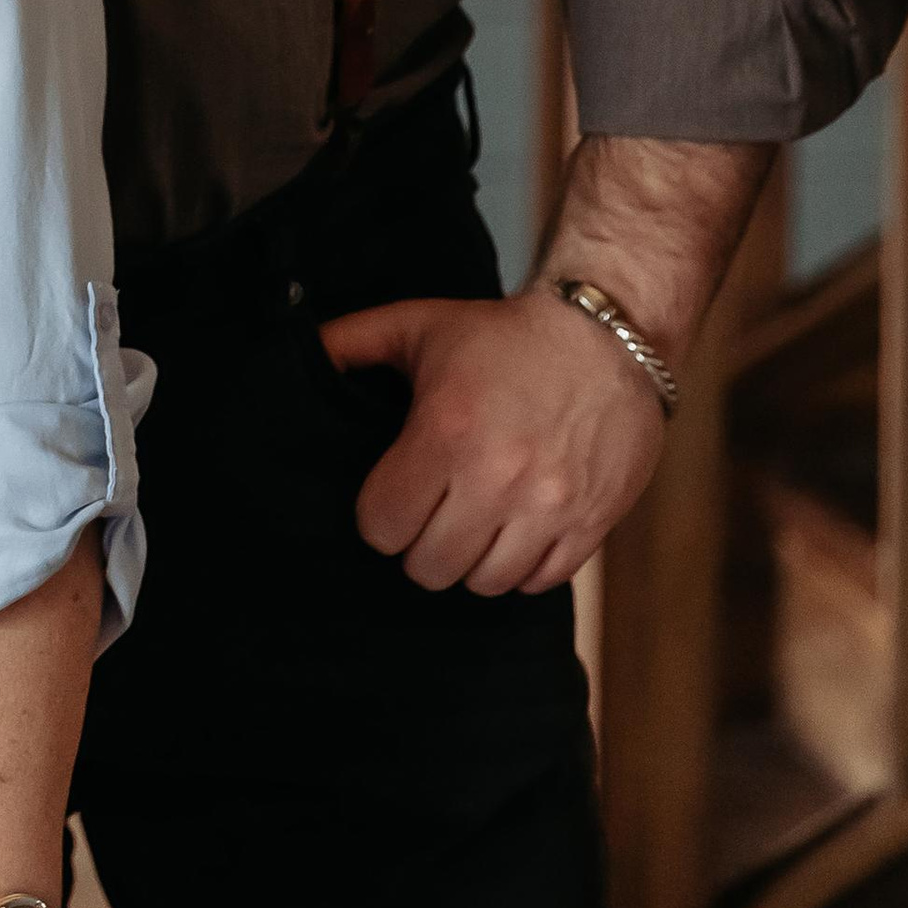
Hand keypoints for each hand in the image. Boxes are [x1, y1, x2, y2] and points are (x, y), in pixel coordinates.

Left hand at [319, 284, 668, 593]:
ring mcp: (548, 506)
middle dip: (421, 545)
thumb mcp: (420, 324)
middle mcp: (496, 478)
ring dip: (471, 560)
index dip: (380, 517)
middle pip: (429, 567)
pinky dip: (522, 566)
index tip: (393, 498)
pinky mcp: (591, 523)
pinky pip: (539, 582)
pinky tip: (516, 530)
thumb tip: (299, 353)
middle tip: (431, 516)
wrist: (608, 335)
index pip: (382, 527)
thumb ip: (350, 341)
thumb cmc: (504, 335)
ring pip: (484, 583)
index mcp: (444, 432)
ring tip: (473, 524)